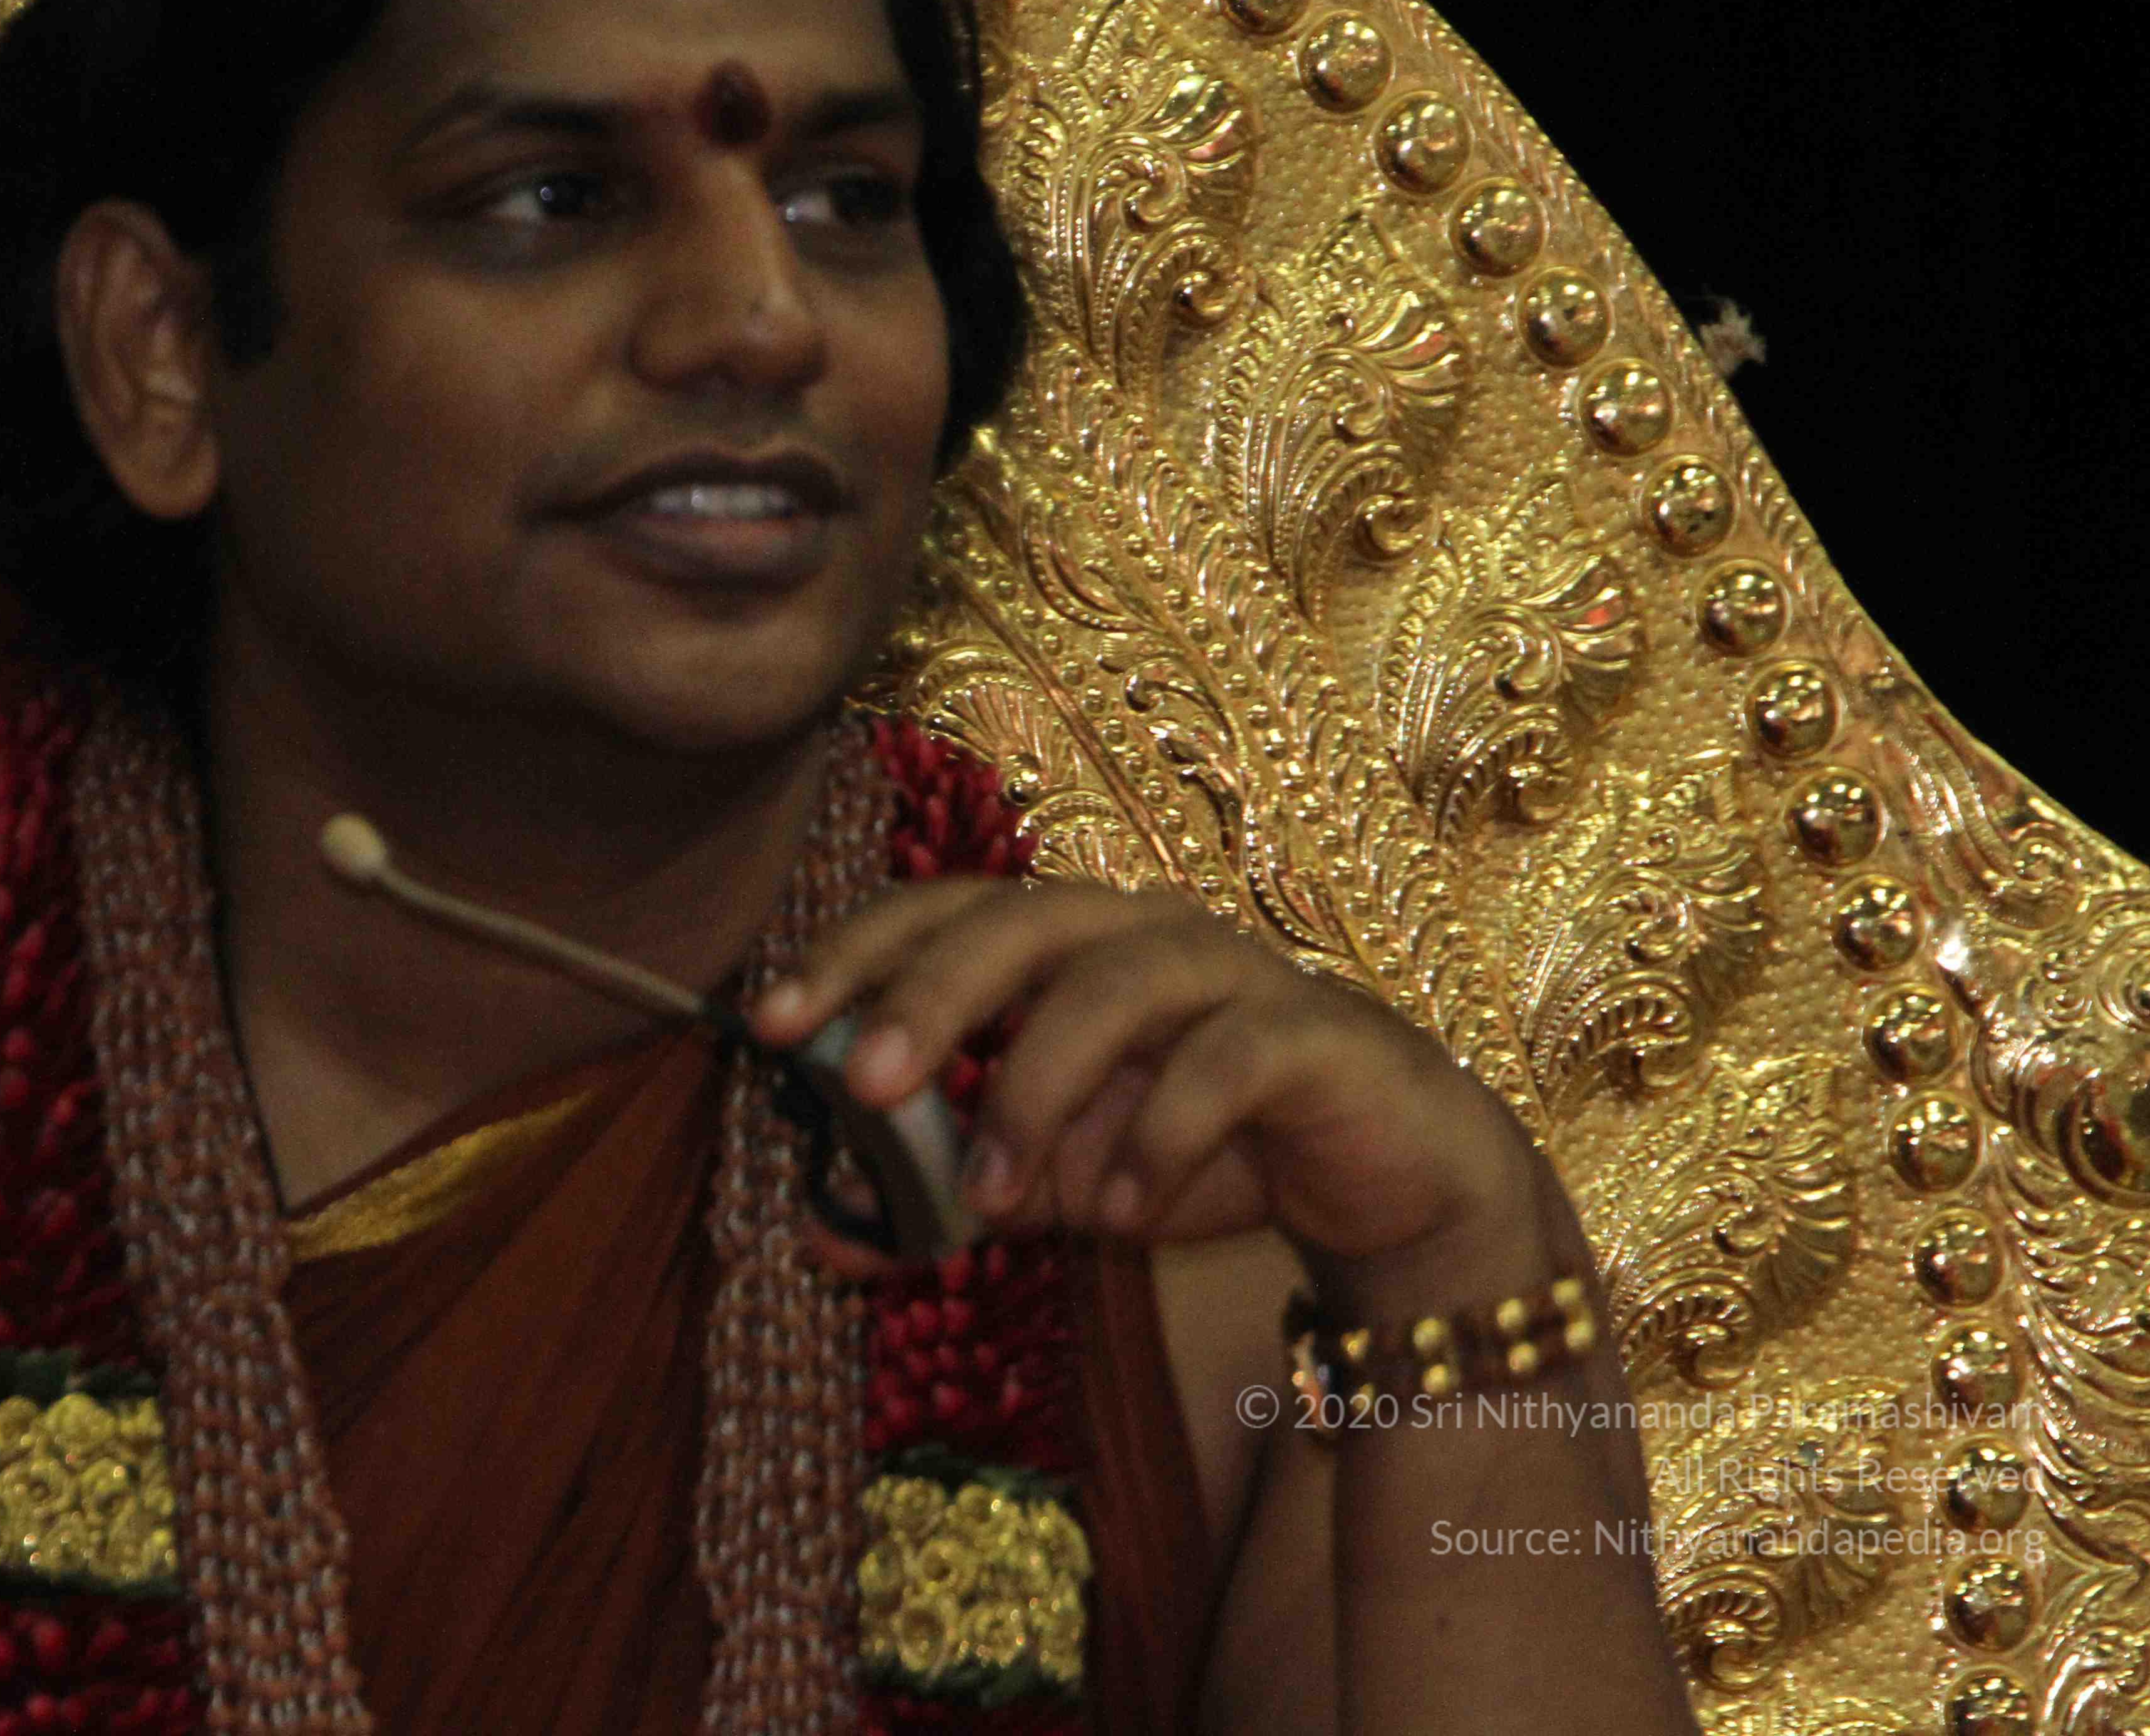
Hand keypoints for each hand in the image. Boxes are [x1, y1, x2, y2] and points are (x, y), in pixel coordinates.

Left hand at [748, 881, 1539, 1283]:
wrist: (1379, 1185)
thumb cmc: (1198, 1153)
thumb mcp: (1050, 1184)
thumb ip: (943, 1198)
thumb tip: (817, 1237)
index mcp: (1064, 943)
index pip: (940, 912)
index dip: (853, 955)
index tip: (770, 1023)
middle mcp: (1138, 930)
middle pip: (1019, 920)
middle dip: (930, 997)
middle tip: (863, 1084)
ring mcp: (1232, 971)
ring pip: (1116, 984)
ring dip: (1039, 1088)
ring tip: (994, 1194)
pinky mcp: (1310, 1032)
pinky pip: (1225, 1060)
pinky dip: (1160, 1135)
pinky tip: (1120, 1208)